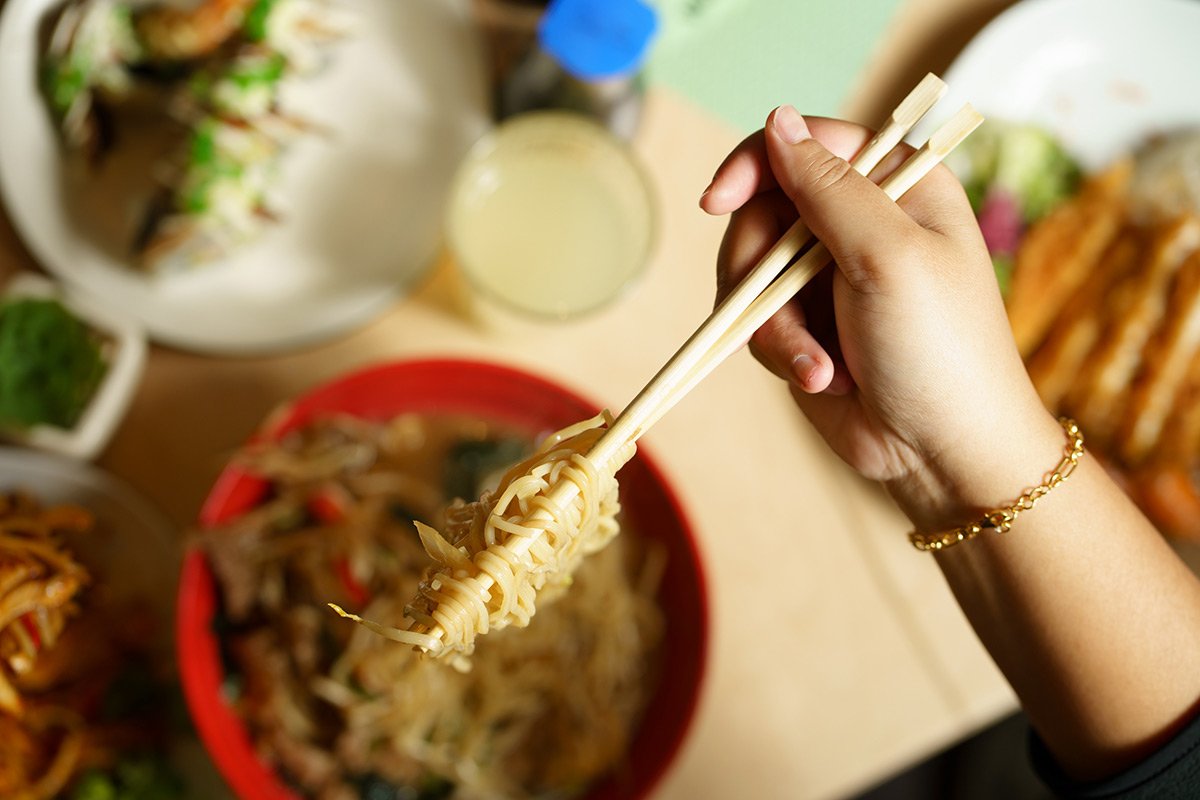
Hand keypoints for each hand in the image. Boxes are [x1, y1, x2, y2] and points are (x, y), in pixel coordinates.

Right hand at [703, 106, 1058, 523]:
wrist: (941, 453)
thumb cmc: (939, 348)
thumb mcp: (887, 255)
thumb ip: (829, 187)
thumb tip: (776, 120)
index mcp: (897, 187)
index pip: (806, 144)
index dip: (753, 165)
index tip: (716, 202)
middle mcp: (859, 225)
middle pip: (763, 211)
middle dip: (759, 268)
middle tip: (777, 310)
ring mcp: (828, 278)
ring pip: (749, 272)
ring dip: (774, 325)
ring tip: (817, 365)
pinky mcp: (806, 327)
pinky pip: (756, 321)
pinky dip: (781, 352)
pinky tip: (820, 378)